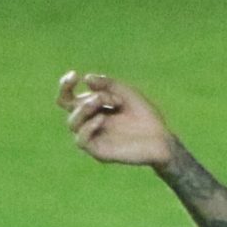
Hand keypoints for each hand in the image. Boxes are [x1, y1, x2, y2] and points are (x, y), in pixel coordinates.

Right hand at [57, 71, 176, 167]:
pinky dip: (88, 127)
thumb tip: (86, 78)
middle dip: (87, 98)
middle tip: (109, 97)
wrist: (161, 138)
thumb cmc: (145, 116)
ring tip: (101, 102)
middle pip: (69, 107)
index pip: (68, 97)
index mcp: (92, 108)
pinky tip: (101, 119)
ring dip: (84, 109)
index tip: (75, 75)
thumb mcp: (127, 94)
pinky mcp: (98, 151)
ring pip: (72, 123)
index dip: (66, 86)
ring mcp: (92, 137)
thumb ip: (108, 84)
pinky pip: (81, 140)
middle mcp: (89, 122)